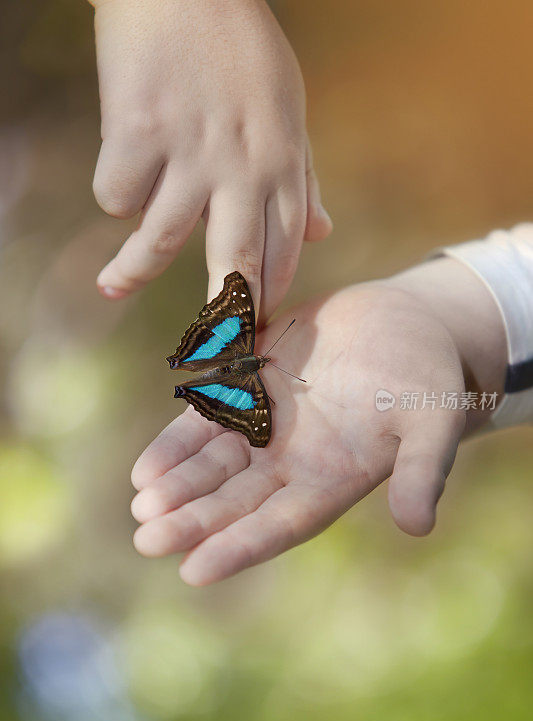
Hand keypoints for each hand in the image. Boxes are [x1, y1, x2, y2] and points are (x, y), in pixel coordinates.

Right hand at [89, 0, 331, 320]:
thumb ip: (304, 176)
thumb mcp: (289, 110)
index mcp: (281, 162)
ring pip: (162, 237)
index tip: (256, 331)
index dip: (268, 294)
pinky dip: (115, 188)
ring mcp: (189, 150)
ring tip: (110, 287)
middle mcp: (240, 165)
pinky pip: (119, 191)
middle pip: (235, 260)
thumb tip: (322, 234)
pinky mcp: (139, 132)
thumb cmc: (239, 50)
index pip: (283, 249)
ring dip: (133, 271)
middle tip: (215, 357)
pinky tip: (119, 169)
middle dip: (226, 316)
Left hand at [130, 260, 504, 584]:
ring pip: (213, 465)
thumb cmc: (426, 376)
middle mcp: (291, 464)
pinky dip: (176, 444)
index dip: (239, 546)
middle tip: (147, 542)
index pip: (280, 523)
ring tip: (142, 506)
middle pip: (235, 501)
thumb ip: (422, 469)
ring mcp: (265, 427)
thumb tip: (418, 526)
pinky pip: (205, 419)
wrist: (402, 323)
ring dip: (177, 486)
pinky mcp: (247, 387)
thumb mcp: (432, 420)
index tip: (193, 571)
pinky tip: (145, 469)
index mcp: (331, 481)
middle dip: (193, 521)